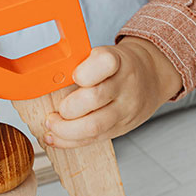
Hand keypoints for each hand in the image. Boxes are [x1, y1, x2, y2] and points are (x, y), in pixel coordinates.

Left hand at [43, 37, 182, 147]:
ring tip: (51, 125)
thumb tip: (44, 80)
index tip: (73, 76)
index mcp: (119, 61)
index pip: (105, 63)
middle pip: (94, 98)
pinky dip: (70, 141)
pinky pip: (94, 139)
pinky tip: (55, 138)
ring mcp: (125, 109)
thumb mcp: (105, 54)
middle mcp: (125, 85)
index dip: (84, 73)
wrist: (152, 77)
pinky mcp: (122, 127)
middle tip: (54, 111)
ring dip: (65, 130)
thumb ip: (81, 64)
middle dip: (67, 108)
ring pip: (94, 125)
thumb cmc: (118, 66)